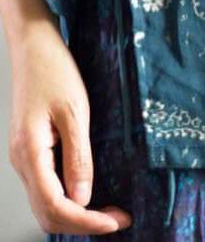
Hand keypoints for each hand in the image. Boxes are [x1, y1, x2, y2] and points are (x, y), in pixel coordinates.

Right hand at [7, 18, 132, 234]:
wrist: (34, 46)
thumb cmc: (54, 71)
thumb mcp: (74, 111)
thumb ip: (78, 156)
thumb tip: (82, 198)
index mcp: (30, 153)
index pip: (55, 206)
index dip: (86, 221)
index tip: (116, 221)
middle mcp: (22, 161)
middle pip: (47, 213)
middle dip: (83, 223)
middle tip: (118, 218)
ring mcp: (24, 156)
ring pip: (46, 202)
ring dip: (76, 212)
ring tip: (109, 209)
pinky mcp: (31, 149)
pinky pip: (47, 185)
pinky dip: (68, 197)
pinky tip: (90, 191)